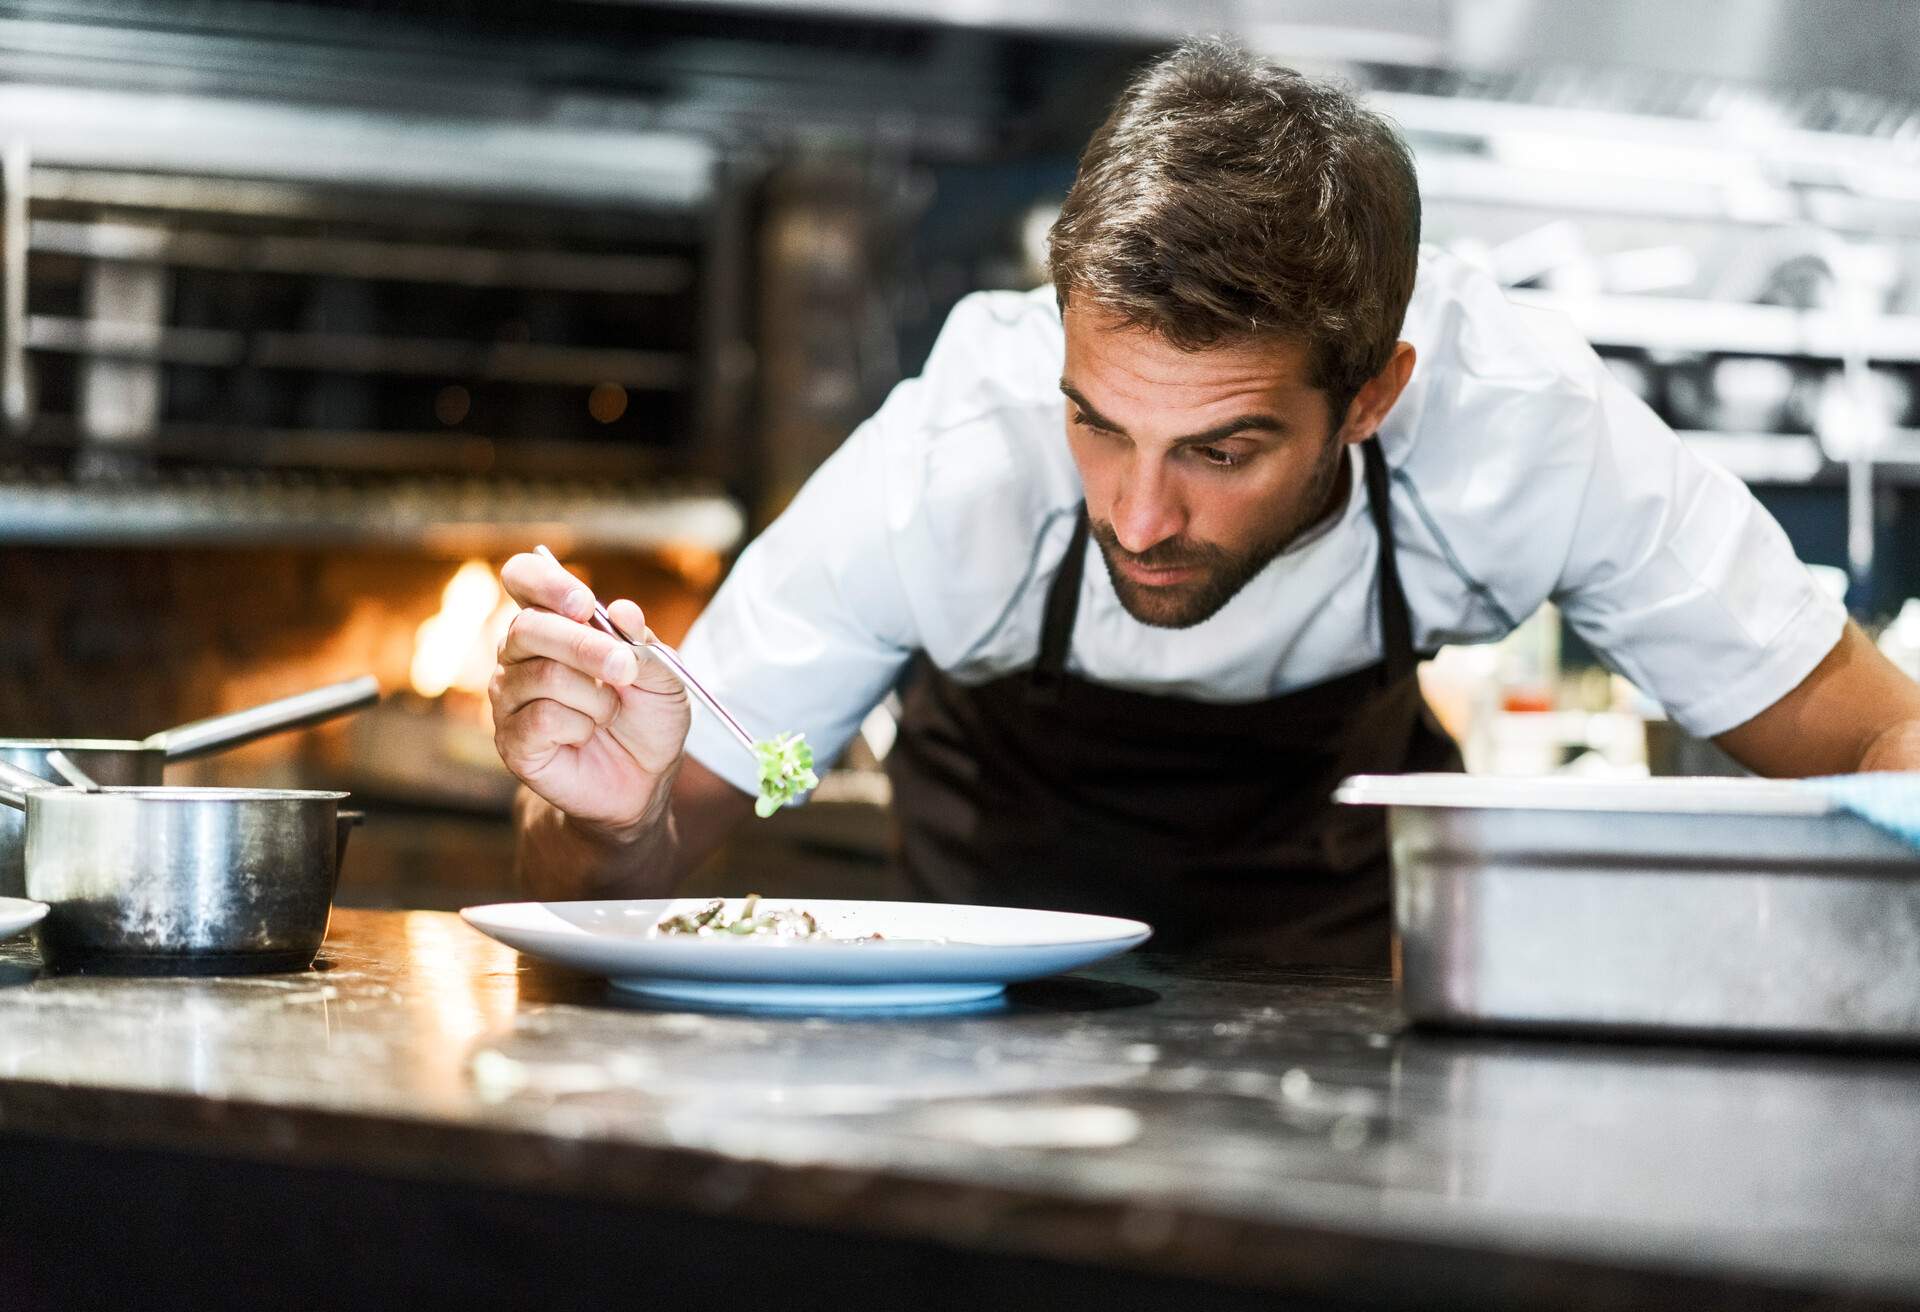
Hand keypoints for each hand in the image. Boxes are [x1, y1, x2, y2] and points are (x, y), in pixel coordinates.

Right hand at [491, 552, 691, 841]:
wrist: (642, 780)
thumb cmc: (646, 718)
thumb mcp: (663, 676)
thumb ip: (643, 642)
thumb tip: (622, 610)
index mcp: (552, 623)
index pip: (522, 578)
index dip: (545, 582)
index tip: (585, 603)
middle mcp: (520, 654)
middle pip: (530, 627)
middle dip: (585, 646)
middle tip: (625, 669)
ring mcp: (509, 697)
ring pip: (544, 676)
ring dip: (596, 697)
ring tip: (610, 713)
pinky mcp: (511, 739)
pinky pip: (541, 719)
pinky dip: (580, 726)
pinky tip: (586, 735)